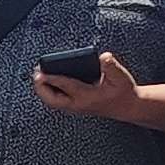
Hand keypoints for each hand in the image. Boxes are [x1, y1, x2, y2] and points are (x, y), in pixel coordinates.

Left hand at [32, 49, 150, 125]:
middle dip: (41, 87)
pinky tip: (47, 82)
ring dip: (43, 90)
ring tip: (38, 76)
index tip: (40, 71)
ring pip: (53, 102)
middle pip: (52, 100)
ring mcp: (76, 107)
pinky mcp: (76, 106)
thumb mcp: (121, 77)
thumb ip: (111, 66)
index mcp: (88, 96)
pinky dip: (50, 92)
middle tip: (36, 73)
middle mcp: (79, 104)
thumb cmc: (124, 92)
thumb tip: (103, 57)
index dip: (52, 78)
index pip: (65, 86)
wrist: (129, 107)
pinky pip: (57, 101)